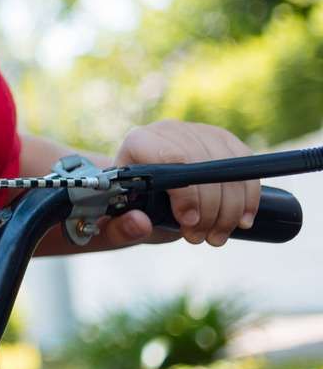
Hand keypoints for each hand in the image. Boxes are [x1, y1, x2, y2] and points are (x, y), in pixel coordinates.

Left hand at [105, 120, 260, 247]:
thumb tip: (140, 223)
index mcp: (139, 142)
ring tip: (217, 237)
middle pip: (203, 165)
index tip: (188, 222)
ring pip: (228, 167)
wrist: (147, 191)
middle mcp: (169, 130)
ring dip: (230, 209)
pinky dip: (248, 196)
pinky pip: (245, 164)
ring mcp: (198, 131)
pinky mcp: (222, 139)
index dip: (185, 193)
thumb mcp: (120, 220)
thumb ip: (121, 226)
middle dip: (209, 210)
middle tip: (202, 238)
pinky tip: (242, 221)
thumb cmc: (133, 205)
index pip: (170, 159)